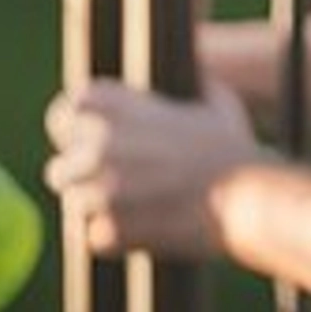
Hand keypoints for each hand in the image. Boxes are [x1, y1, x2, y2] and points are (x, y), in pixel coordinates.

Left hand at [43, 79, 259, 263]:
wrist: (250, 198)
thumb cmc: (234, 149)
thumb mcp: (215, 103)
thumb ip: (193, 87)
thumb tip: (198, 72)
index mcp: (118, 109)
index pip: (65, 111)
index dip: (75, 127)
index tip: (89, 139)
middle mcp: (99, 146)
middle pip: (60, 166)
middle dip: (81, 177)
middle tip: (115, 184)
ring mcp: (100, 191)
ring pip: (75, 205)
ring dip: (97, 210)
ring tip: (134, 211)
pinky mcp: (109, 230)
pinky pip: (95, 237)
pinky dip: (115, 239)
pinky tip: (144, 232)